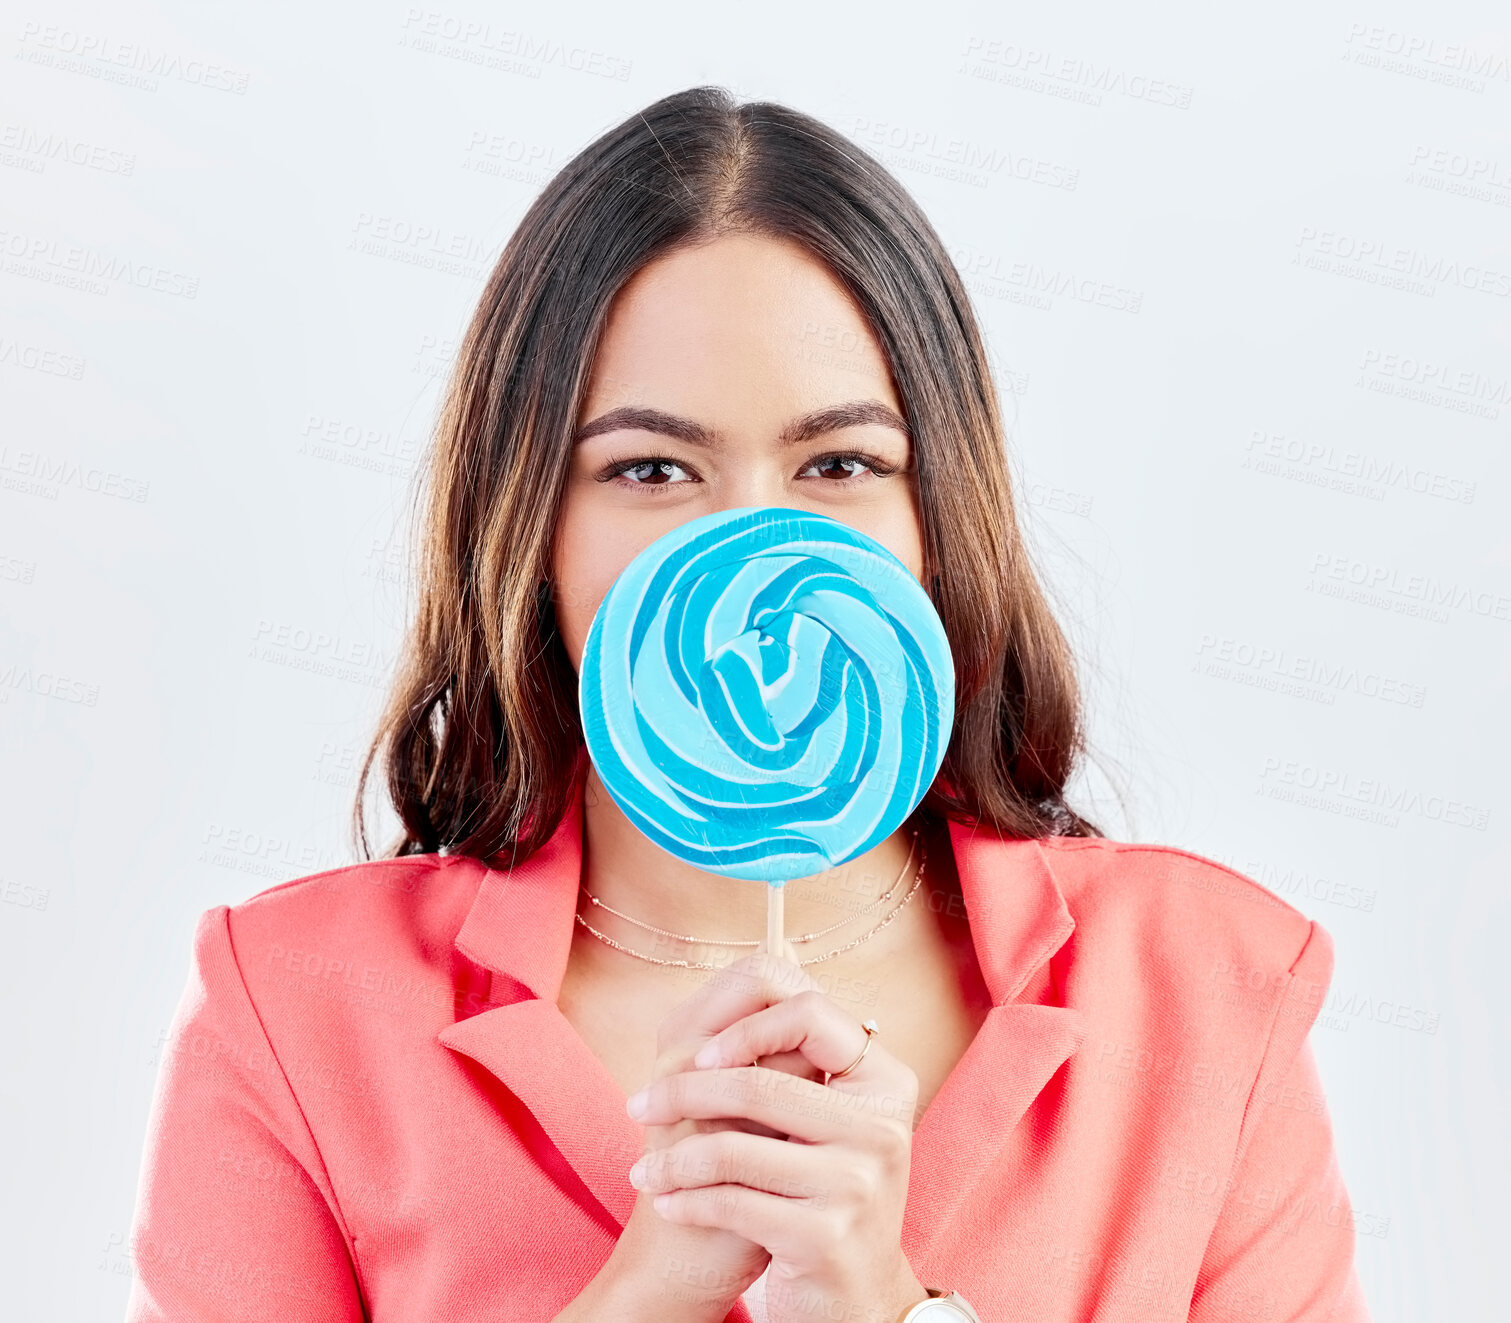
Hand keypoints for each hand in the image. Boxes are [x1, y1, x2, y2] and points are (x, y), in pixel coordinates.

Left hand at [624, 951, 928, 1322]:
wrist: (853, 1299)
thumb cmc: (820, 1191)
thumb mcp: (820, 1116)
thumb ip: (795, 1048)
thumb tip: (770, 949)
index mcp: (882, 1079)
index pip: (809, 1010)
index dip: (744, 1023)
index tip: (695, 1053)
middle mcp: (882, 1124)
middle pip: (758, 1080)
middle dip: (681, 1095)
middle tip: (639, 1105)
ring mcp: (860, 1182)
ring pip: (733, 1148)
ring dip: (671, 1161)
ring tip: (645, 1171)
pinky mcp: (829, 1236)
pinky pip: (733, 1203)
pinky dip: (687, 1201)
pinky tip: (670, 1202)